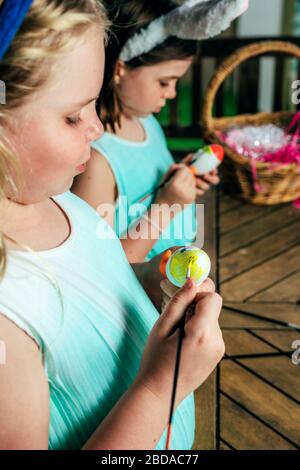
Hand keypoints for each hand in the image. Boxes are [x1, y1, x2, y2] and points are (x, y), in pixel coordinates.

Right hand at [134, 278, 224, 407]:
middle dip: (195, 307)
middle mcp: (216, 341)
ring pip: (211, 318)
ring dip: (196, 319)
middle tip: (175, 322)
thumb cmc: (156, 359)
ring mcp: (219, 349)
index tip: (182, 301)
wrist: (160, 393)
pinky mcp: (217, 354)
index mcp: (202, 333)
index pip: (212, 297)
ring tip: (177, 337)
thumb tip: (192, 280)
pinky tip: (184, 344)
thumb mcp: (162, 326)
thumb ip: (179, 301)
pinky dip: (199, 330)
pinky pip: (211, 331)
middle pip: (212, 307)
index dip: (197, 294)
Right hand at [155, 164, 195, 206]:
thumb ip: (174, 169)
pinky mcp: (192, 198)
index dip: (181, 169)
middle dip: (185, 174)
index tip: (176, 173)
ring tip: (180, 185)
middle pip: (190, 174)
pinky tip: (183, 191)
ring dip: (188, 180)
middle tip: (178, 179)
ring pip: (193, 180)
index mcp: (175, 184)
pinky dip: (189, 186)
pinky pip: (194, 187)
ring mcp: (189, 195)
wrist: (164, 210)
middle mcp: (183, 190)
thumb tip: (185, 163)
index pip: (185, 169)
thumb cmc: (162, 192)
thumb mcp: (164, 179)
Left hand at [182, 154, 219, 196]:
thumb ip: (187, 160)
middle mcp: (206, 179)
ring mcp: (202, 186)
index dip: (214, 171)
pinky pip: (200, 192)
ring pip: (207, 187)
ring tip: (195, 180)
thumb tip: (192, 156)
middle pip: (215, 180)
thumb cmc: (181, 170)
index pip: (214, 171)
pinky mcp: (198, 192)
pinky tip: (192, 187)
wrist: (174, 180)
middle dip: (211, 178)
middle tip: (204, 175)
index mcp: (206, 171)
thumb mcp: (183, 164)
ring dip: (202, 183)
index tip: (212, 170)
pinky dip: (197, 190)